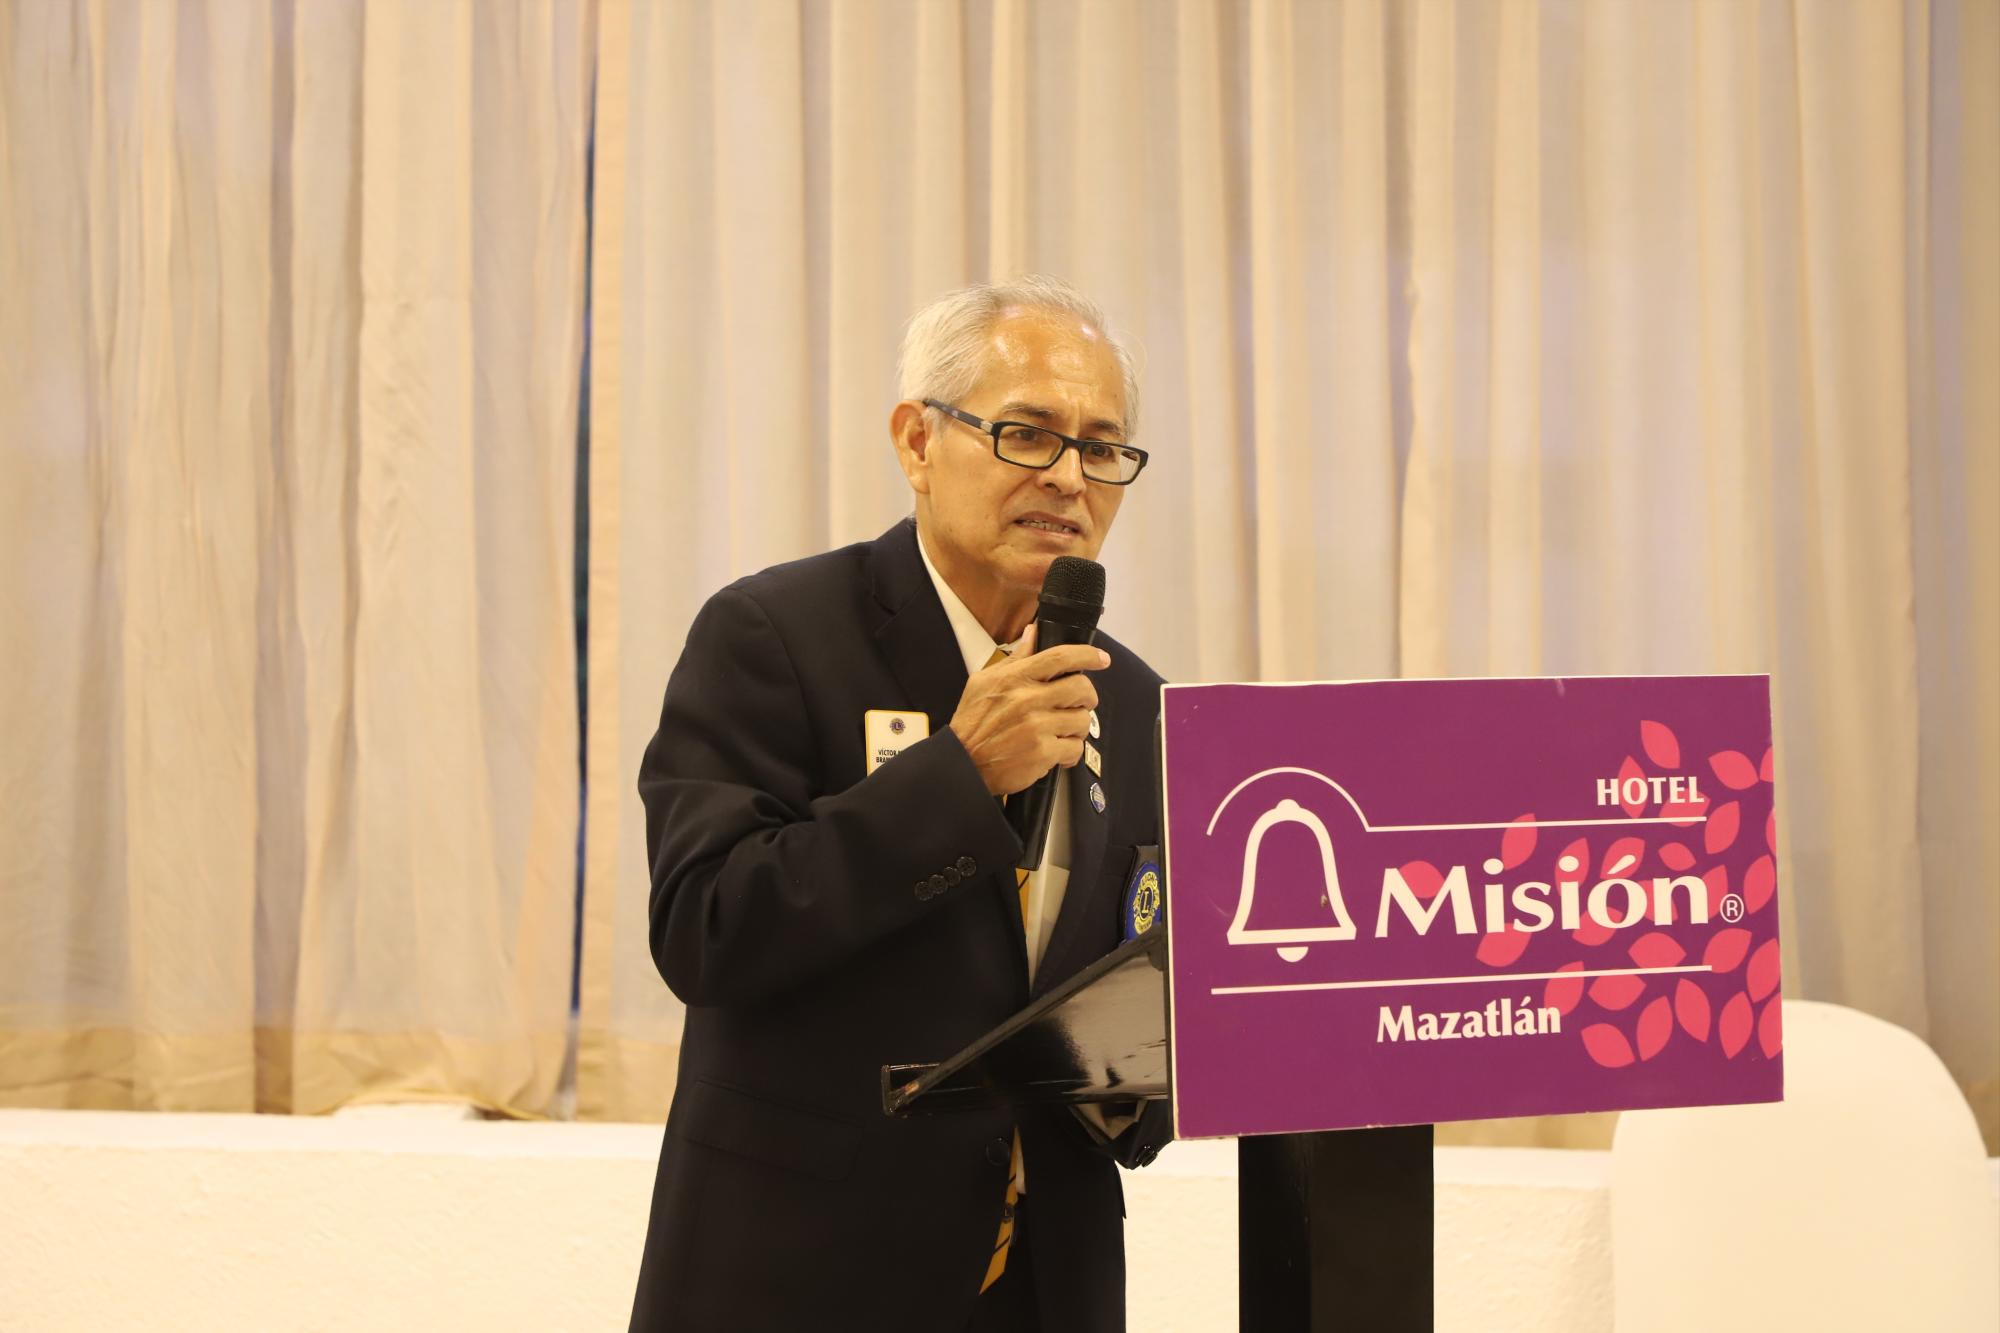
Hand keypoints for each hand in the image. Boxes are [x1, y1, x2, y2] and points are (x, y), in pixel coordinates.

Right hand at [948, 626, 1109, 796]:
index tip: (1102, 659)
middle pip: (1081, 687)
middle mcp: (1028, 699)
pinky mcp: (1043, 753)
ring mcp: (1037, 727)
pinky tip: (1057, 753)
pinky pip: (1075, 748)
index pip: (1060, 657)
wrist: (962, 764)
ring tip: (1062, 731)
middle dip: (1088, 696)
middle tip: (1081, 703)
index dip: (1087, 655)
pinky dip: (1070, 752)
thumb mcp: (984, 682)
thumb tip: (1033, 633)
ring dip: (1077, 727)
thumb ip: (1015, 658)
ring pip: (1082, 720)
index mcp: (1015, 678)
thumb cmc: (973, 723)